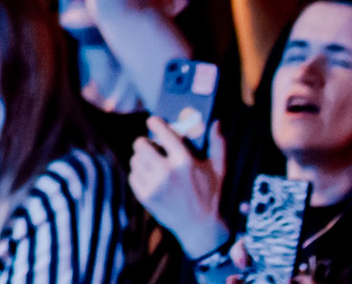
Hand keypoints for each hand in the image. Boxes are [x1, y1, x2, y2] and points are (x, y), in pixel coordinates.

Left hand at [128, 115, 226, 259]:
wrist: (201, 229)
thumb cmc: (211, 196)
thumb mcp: (218, 171)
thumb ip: (218, 145)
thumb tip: (216, 122)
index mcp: (185, 162)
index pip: (162, 132)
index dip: (155, 123)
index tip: (153, 121)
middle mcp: (167, 172)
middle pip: (140, 144)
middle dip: (145, 143)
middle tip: (152, 147)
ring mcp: (154, 185)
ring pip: (135, 159)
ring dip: (142, 160)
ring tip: (154, 166)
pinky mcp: (146, 196)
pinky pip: (133, 175)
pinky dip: (140, 175)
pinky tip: (152, 179)